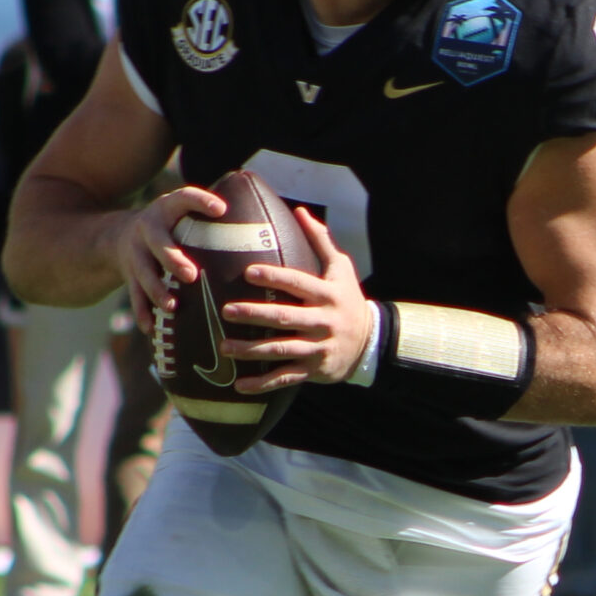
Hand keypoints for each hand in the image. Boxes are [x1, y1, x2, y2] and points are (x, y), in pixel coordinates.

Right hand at [115, 183, 224, 336]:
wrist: (120, 235)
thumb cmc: (170, 224)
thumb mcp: (183, 210)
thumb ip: (209, 214)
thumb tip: (264, 222)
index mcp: (166, 209)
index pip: (184, 198)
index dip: (201, 201)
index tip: (221, 210)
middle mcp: (148, 228)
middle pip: (158, 243)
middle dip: (173, 259)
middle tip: (192, 275)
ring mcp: (135, 253)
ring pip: (143, 272)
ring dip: (157, 290)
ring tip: (172, 306)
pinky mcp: (129, 275)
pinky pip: (134, 295)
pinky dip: (142, 312)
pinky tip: (151, 328)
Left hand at [217, 208, 371, 391]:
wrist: (371, 342)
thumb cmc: (348, 299)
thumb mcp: (342, 268)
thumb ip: (320, 240)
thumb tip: (299, 211)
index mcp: (327, 294)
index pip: (298, 284)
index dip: (274, 277)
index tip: (248, 272)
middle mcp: (323, 321)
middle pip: (285, 318)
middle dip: (255, 315)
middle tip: (226, 311)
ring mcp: (318, 348)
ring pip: (281, 350)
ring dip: (251, 351)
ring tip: (224, 347)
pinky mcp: (314, 370)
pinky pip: (285, 377)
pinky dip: (262, 384)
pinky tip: (239, 385)